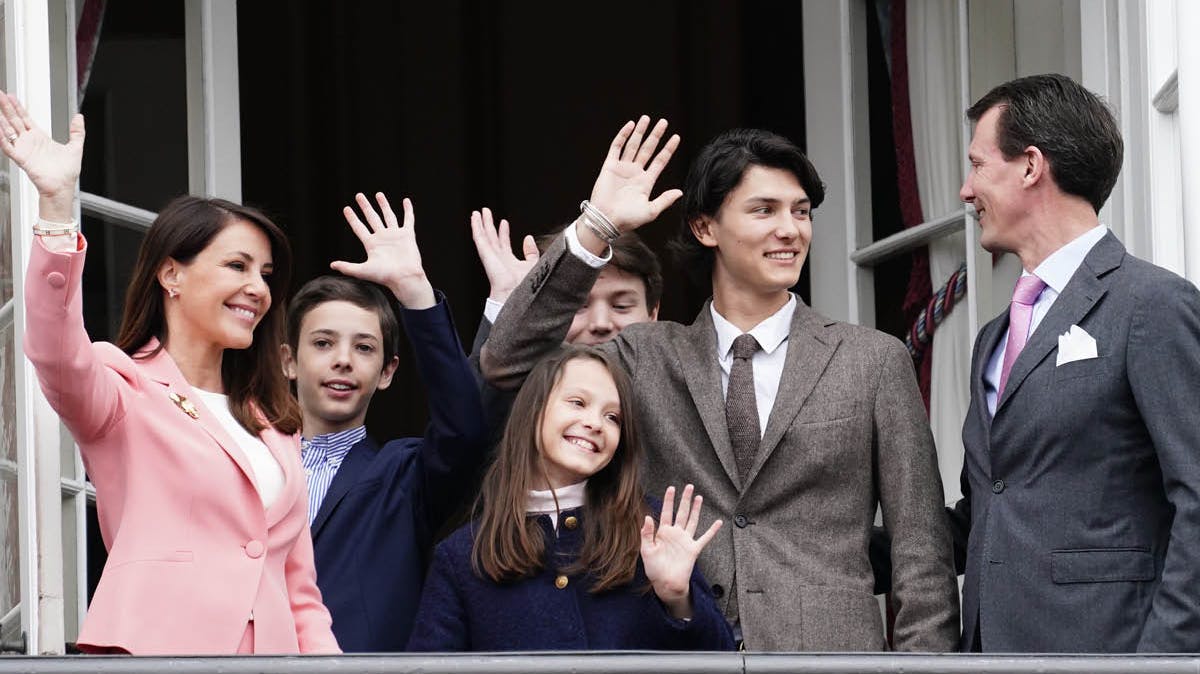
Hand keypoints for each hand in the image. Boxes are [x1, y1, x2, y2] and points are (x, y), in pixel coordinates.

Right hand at [0, 91, 84, 221]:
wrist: (63, 187)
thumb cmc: (67, 172)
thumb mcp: (75, 147)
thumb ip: (77, 132)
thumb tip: (79, 118)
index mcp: (40, 138)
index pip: (25, 119)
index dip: (18, 107)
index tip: (12, 96)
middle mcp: (29, 142)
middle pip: (14, 120)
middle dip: (6, 107)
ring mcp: (24, 149)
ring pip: (8, 130)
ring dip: (2, 119)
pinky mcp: (21, 159)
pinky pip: (8, 146)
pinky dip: (2, 137)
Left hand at [331, 192, 435, 308]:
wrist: (404, 278)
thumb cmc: (385, 276)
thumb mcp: (363, 271)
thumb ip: (347, 267)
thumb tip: (332, 265)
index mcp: (372, 244)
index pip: (359, 228)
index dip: (352, 218)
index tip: (346, 208)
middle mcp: (382, 238)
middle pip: (372, 218)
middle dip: (365, 206)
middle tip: (359, 195)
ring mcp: (395, 235)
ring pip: (388, 216)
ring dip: (383, 205)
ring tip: (378, 194)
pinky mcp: (407, 235)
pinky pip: (408, 220)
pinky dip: (408, 210)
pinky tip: (406, 201)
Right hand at [470, 207, 538, 302]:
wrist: (518, 295)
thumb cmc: (526, 286)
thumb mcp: (534, 264)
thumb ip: (531, 252)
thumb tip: (529, 239)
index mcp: (510, 262)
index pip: (505, 244)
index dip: (504, 233)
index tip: (504, 223)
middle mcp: (499, 259)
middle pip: (492, 238)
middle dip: (489, 225)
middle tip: (486, 213)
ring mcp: (491, 257)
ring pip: (484, 237)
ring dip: (481, 224)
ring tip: (478, 213)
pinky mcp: (486, 255)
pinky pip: (480, 239)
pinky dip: (477, 228)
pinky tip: (475, 219)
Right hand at [588, 115, 682, 231]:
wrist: (607, 220)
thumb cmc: (628, 219)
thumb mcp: (651, 211)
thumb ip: (665, 200)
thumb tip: (680, 192)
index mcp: (646, 182)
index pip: (660, 161)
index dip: (668, 149)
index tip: (676, 137)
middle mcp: (635, 172)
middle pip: (648, 149)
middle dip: (656, 135)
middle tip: (663, 122)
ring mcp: (622, 168)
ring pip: (633, 145)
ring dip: (640, 132)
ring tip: (646, 118)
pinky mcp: (610, 166)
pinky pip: (617, 147)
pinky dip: (623, 136)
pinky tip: (630, 125)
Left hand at [640, 484, 722, 619]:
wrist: (666, 584)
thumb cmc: (654, 569)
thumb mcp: (646, 550)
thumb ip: (647, 534)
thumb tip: (647, 517)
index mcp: (663, 533)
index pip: (667, 512)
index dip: (669, 500)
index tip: (671, 488)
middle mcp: (676, 534)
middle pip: (682, 512)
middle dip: (685, 499)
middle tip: (689, 486)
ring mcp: (686, 540)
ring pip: (693, 521)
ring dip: (696, 509)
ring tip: (699, 497)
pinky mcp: (694, 549)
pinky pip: (705, 538)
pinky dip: (712, 530)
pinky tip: (719, 522)